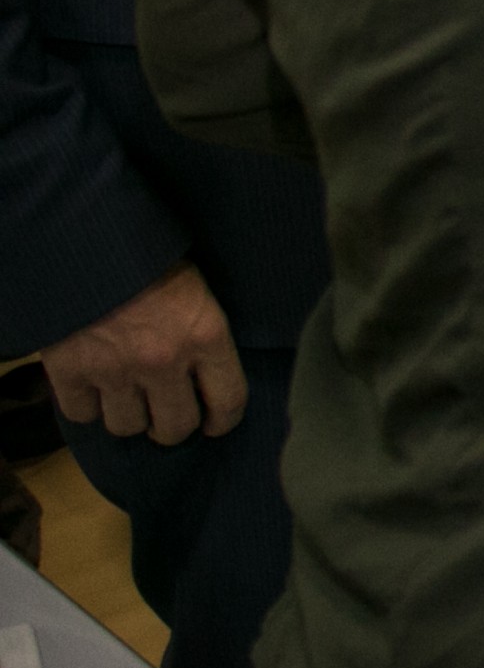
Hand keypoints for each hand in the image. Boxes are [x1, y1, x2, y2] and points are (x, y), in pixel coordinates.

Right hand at [43, 263, 245, 445]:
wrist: (88, 239)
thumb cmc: (150, 257)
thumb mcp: (198, 288)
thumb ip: (205, 332)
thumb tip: (211, 372)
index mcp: (206, 335)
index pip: (229, 401)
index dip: (222, 420)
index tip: (214, 423)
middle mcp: (164, 361)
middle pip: (175, 428)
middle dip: (172, 427)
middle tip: (167, 417)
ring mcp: (114, 370)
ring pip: (127, 427)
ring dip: (129, 417)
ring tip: (129, 400)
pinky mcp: (70, 372)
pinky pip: (82, 414)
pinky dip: (86, 407)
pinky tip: (93, 390)